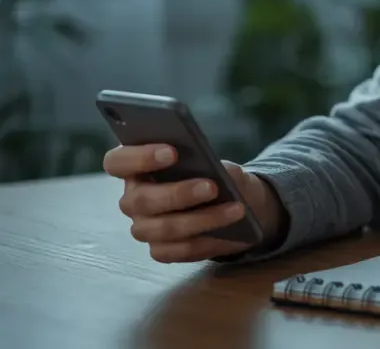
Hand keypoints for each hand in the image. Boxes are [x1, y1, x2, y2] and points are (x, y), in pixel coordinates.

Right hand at [103, 144, 287, 262]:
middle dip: (178, 194)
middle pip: (141, 200)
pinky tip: (231, 233)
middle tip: (212, 187)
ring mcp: (144, 227)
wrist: (237, 203)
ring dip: (203, 219)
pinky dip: (208, 241)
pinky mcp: (161, 250)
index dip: (139, 157)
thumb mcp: (221, 164)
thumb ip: (215, 165)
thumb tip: (218, 173)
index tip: (172, 152)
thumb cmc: (218, 175)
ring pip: (163, 228)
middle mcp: (133, 199)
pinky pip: (179, 250)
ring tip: (236, 209)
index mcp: (137, 168)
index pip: (117, 161)